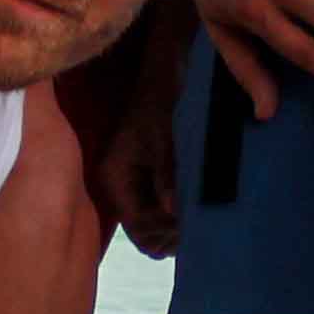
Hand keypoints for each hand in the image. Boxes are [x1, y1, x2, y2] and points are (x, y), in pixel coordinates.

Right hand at [88, 66, 184, 259]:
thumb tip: (173, 211)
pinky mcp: (142, 186)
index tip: (195, 219)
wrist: (161, 78)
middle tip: (199, 219)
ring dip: (174, 228)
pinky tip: (192, 205)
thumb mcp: (165, 136)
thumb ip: (166, 173)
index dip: (166, 228)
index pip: (138, 225)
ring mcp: (129, 190)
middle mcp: (116, 190)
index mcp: (114, 179)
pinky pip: (156, 216)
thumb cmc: (161, 103)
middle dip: (171, 233)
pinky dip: (174, 217)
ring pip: (151, 230)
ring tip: (197, 213)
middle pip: (143, 236)